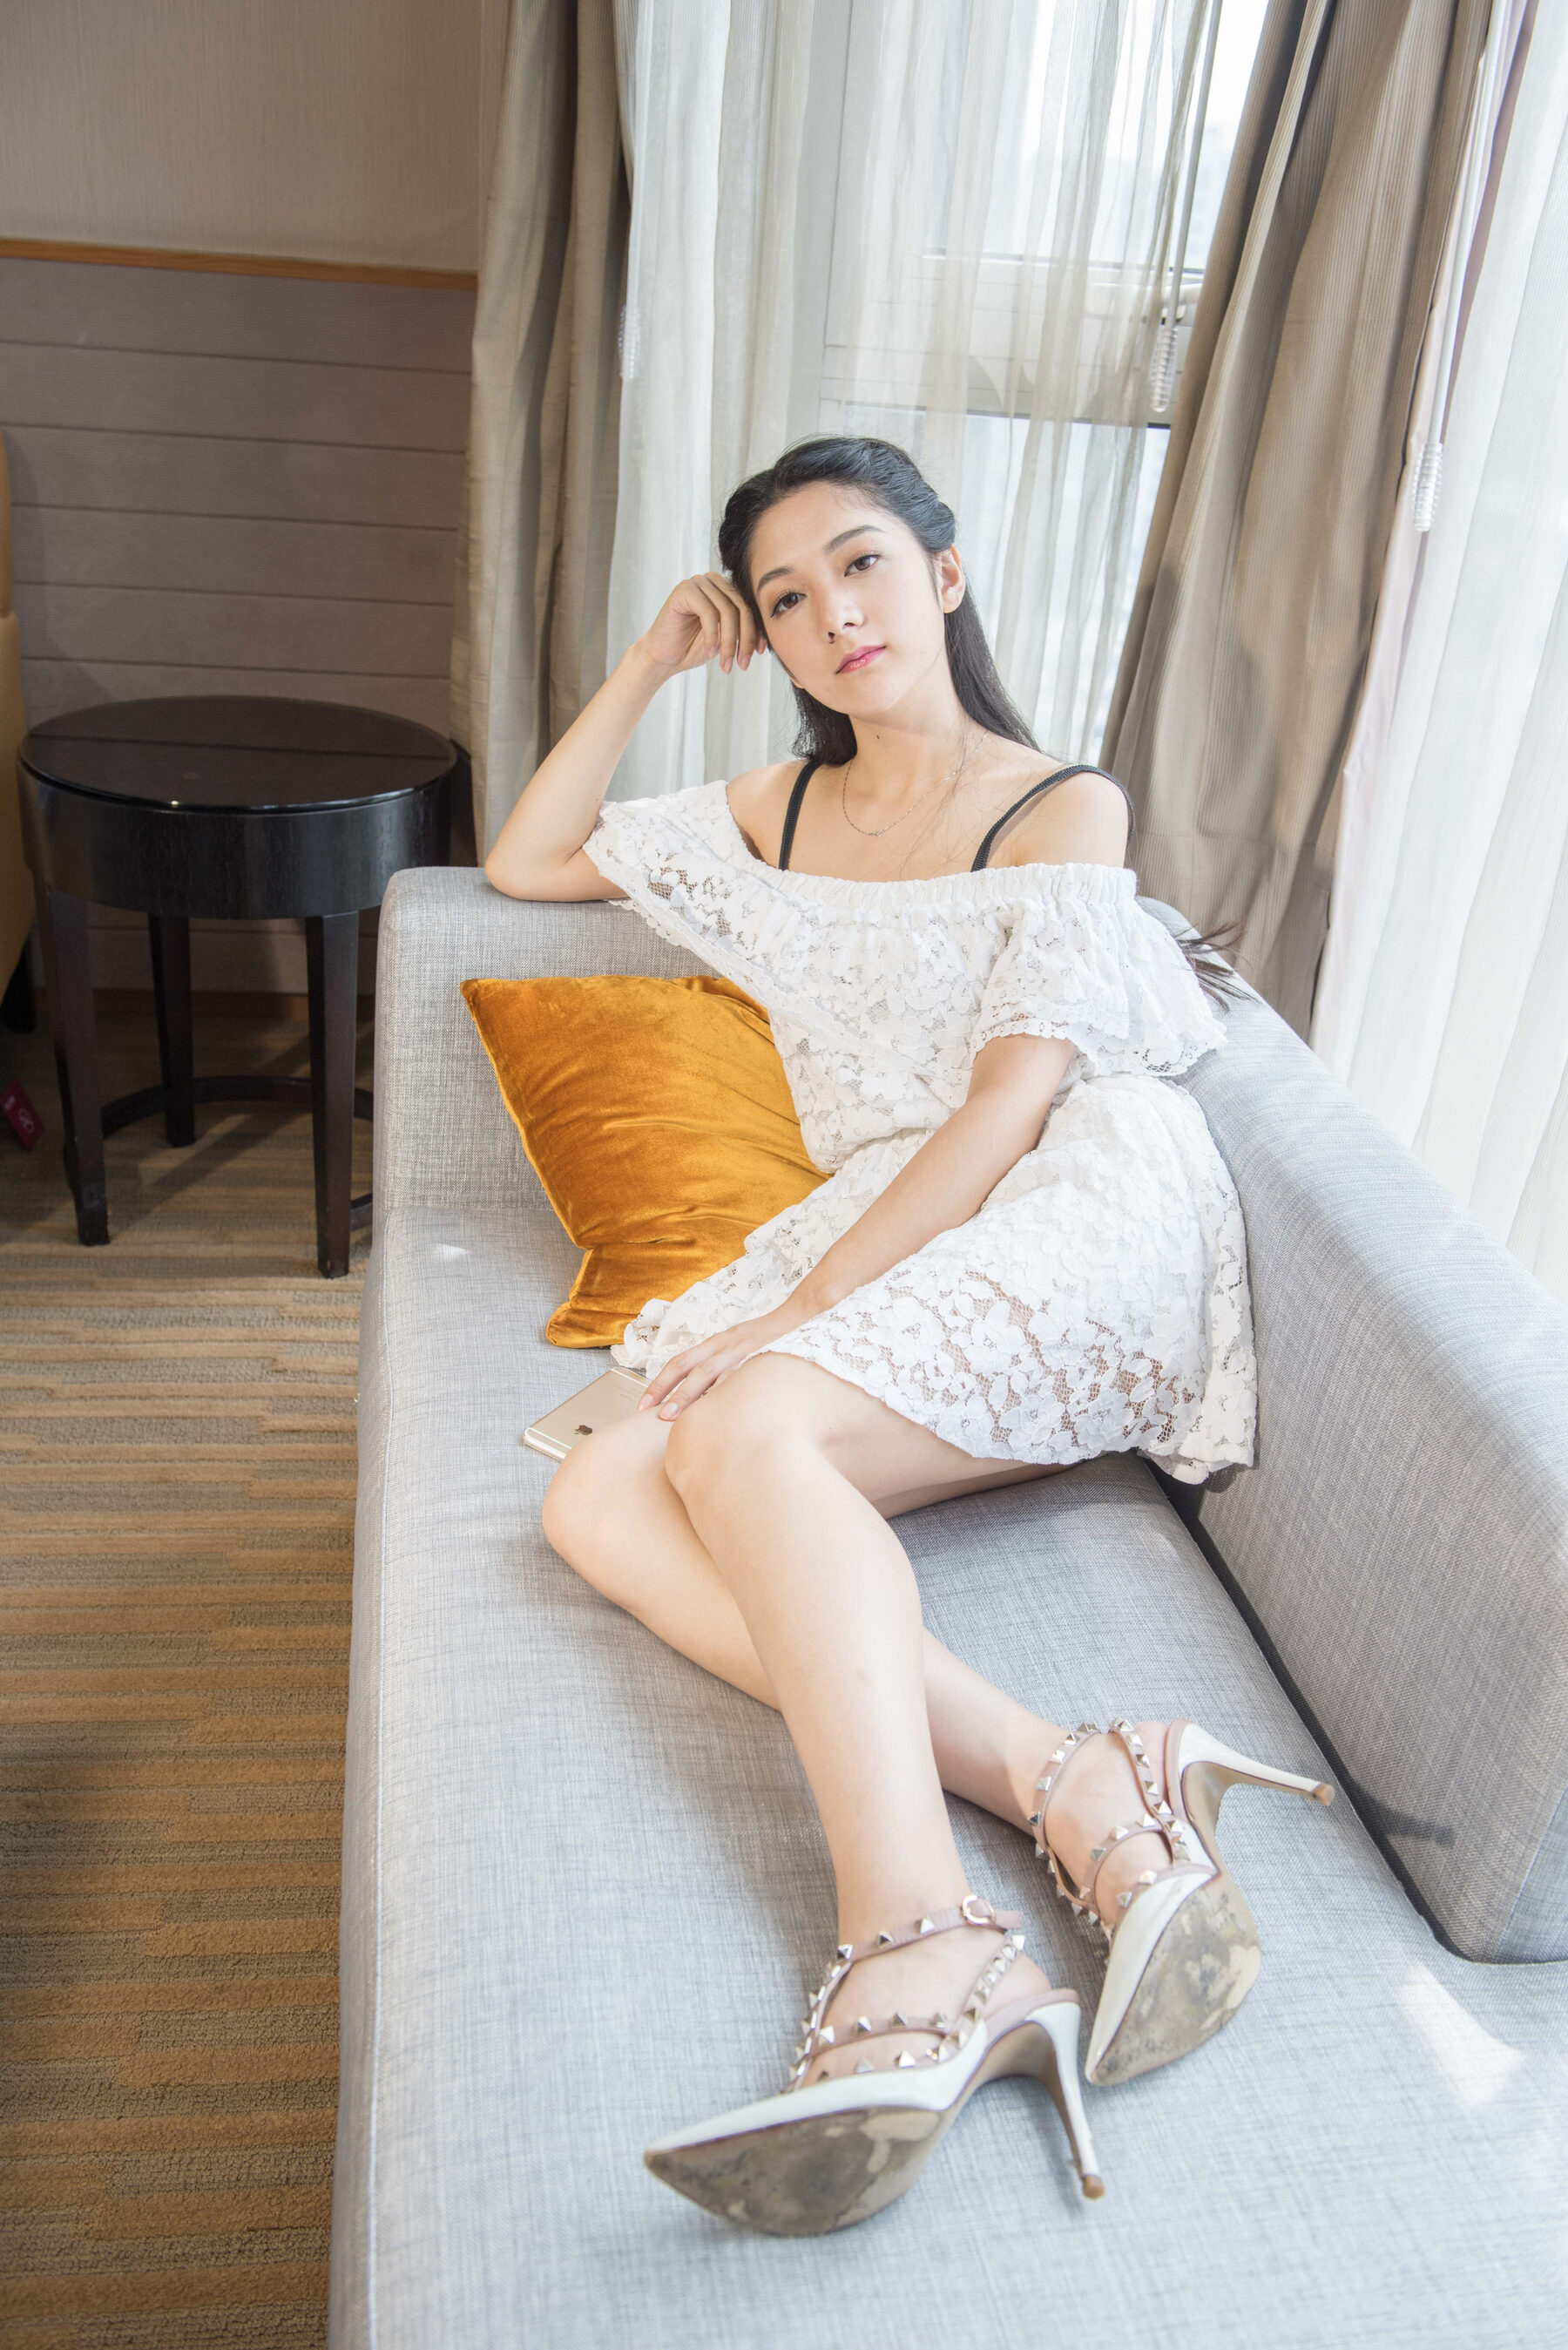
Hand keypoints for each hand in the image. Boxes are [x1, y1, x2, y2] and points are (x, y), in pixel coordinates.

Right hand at [638, 572, 767, 680]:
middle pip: (741, 607)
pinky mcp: (685, 590)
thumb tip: (769, 635)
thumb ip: (743, 629)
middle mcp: (713, 580)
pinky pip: (709, 613)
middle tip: (743, 664)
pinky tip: (710, 653)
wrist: (663, 656)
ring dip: (730, 642)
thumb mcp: (726, 639)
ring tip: (727, 664)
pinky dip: (713, 636)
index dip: (757, 630)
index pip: (749, 607)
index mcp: (725, 589)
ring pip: (727, 611)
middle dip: (745, 639)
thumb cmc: (693, 647)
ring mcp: (698, 582)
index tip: (760, 653)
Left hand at [638, 1309, 796, 1418]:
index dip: (659, 1382)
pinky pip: (735, 1378)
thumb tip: (704, 1399)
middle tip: (646, 1412)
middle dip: (662, 1389)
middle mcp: (724, 1344)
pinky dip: (720, 1394)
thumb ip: (724, 1369)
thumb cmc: (771, 1340)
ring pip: (706, 1373)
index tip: (643, 1404)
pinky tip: (712, 1412)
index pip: (680, 1362)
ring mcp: (741, 1350)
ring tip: (670, 1417)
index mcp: (717, 1343)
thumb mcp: (742, 1348)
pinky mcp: (758, 1358)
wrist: (802, 1317)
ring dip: (685, 1395)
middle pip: (685, 1366)